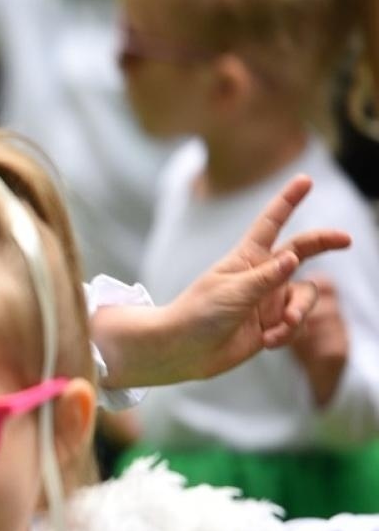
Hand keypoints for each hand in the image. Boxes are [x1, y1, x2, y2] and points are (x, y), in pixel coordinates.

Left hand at [97, 175, 348, 388]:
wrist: (183, 351)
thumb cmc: (198, 314)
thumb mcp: (232, 291)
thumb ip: (265, 277)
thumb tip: (292, 257)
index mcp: (246, 258)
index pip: (271, 223)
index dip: (288, 201)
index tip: (305, 179)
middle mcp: (262, 275)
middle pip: (301, 251)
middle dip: (324, 243)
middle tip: (347, 239)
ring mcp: (268, 300)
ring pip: (305, 296)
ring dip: (298, 312)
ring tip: (279, 327)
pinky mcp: (272, 325)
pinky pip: (296, 324)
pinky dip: (287, 333)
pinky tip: (267, 342)